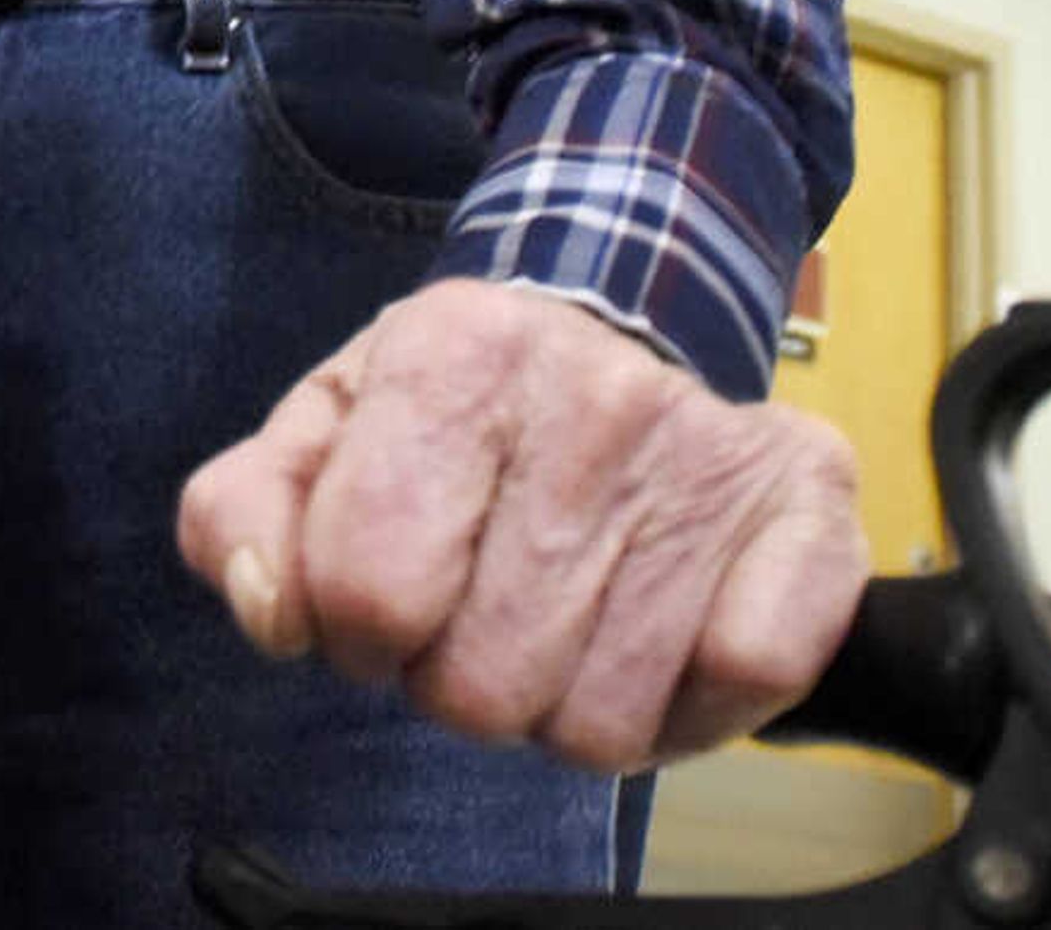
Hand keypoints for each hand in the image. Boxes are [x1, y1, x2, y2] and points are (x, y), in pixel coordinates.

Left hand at [176, 277, 867, 771]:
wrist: (614, 330)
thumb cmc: (449, 413)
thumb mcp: (319, 434)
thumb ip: (242, 517)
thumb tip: (267, 609)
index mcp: (453, 356)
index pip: (366, 589)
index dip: (355, 632)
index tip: (378, 600)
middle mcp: (592, 393)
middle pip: (482, 683)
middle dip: (461, 680)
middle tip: (482, 611)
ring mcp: (708, 447)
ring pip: (603, 721)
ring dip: (567, 703)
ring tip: (567, 617)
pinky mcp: (808, 504)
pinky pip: (741, 685)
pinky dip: (691, 702)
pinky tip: (661, 631)